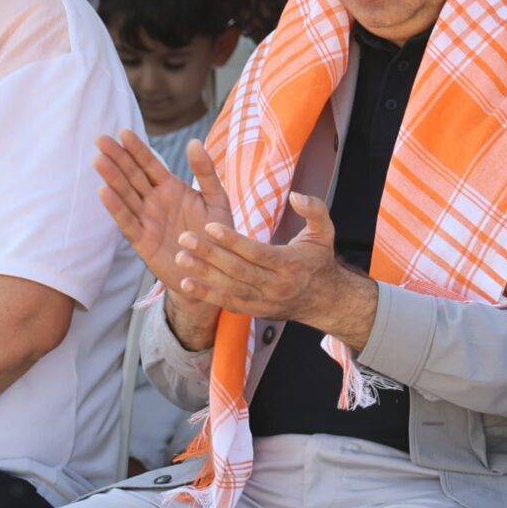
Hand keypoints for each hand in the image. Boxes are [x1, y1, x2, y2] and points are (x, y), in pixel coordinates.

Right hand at [96, 131, 232, 340]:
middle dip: (117, 157)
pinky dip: (116, 208)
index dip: (137, 149)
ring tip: (99, 160)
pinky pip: (128, 222)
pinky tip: (104, 192)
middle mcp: (155, 202)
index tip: (123, 132)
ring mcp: (147, 221)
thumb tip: (194, 142)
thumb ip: (205, 172)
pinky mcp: (143, 242)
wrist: (215, 272)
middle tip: (100, 139)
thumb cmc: (217, 235)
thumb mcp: (216, 200)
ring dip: (112, 178)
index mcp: (171, 189)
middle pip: (132, 175)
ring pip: (126, 195)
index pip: (150, 164)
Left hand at [175, 191, 375, 344]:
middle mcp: (276, 286)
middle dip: (209, 254)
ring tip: (181, 258)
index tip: (210, 226)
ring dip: (203, 274)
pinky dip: (207, 295)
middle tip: (184, 238)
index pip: (257, 253)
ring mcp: (264, 301)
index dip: (233, 241)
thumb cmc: (319, 260)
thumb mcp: (325, 232)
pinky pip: (228, 303)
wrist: (324, 301)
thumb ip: (314, 210)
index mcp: (290, 264)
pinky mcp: (254, 311)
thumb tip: (296, 196)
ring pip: (229, 287)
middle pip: (238, 270)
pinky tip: (186, 284)